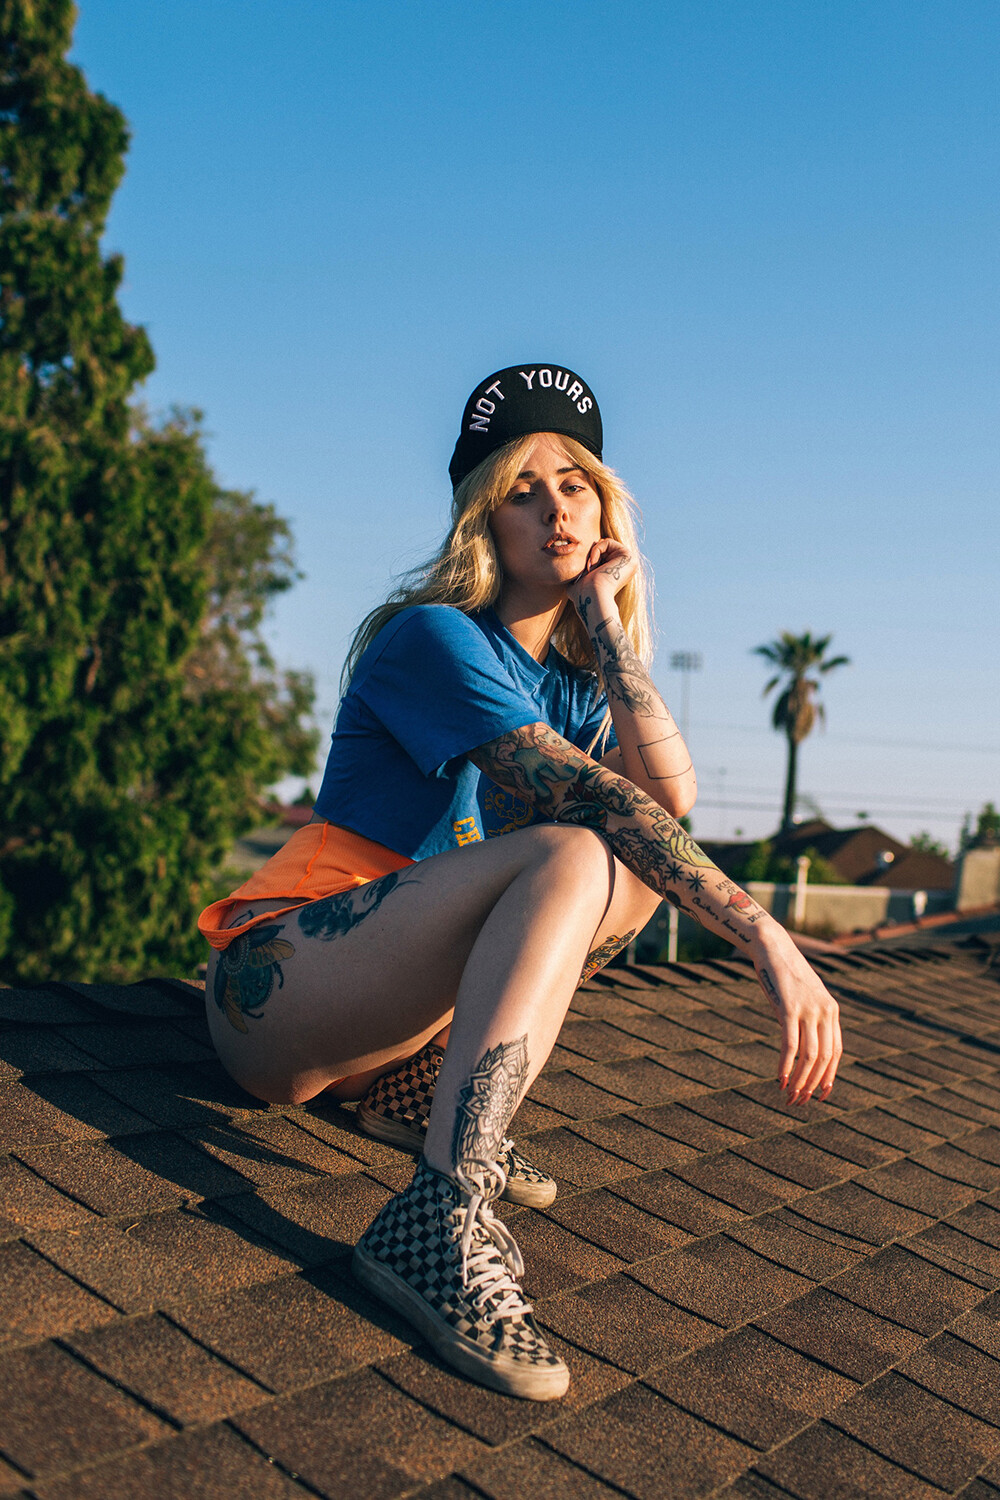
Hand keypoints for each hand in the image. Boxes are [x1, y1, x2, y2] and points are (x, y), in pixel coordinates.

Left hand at [568, 538, 637, 616]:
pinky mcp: (629, 556)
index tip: (587, 573)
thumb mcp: (577, 583)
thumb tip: (571, 574)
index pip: (601, 554)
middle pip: (603, 548)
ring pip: (604, 544)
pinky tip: (594, 564)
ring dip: (593, 554)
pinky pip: (607, 542)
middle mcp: (626, 567)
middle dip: (592, 556)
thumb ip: (579, 575)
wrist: (592, 597)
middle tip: (589, 570)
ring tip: (592, 569)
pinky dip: (596, 550)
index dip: (590, 560)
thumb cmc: (583, 594)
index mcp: (618, 572)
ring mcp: (630, 561)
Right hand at [752, 923, 842, 1104]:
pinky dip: (785, 1065)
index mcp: (832, 1010)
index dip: (830, 1077)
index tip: (821, 1096)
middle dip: (812, 1084)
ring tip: (789, 1096)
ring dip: (799, 1080)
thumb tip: (804, 1046)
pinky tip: (779, 1078)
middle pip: (824, 1058)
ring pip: (809, 1056)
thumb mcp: (804, 996)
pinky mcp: (788, 1008)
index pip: (836, 1052)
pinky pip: (790, 1044)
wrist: (772, 946)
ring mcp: (808, 1009)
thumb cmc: (785, 974)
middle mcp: (825, 1011)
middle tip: (799, 1102)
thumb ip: (810, 1018)